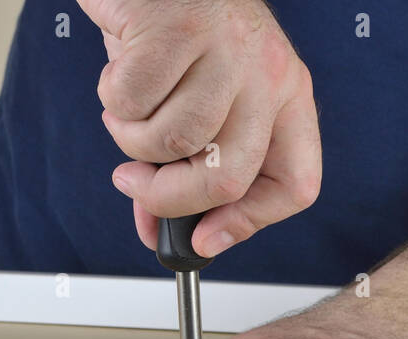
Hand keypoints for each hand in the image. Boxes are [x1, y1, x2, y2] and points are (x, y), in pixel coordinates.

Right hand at [79, 0, 321, 257]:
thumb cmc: (170, 35)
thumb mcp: (194, 104)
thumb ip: (184, 170)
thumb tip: (160, 233)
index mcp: (288, 96)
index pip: (295, 185)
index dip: (245, 225)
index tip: (201, 240)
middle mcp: (269, 73)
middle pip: (228, 180)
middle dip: (167, 198)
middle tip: (132, 183)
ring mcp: (229, 50)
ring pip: (172, 143)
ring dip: (130, 136)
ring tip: (126, 104)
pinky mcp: (181, 28)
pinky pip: (133, 103)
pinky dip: (112, 98)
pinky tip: (119, 70)